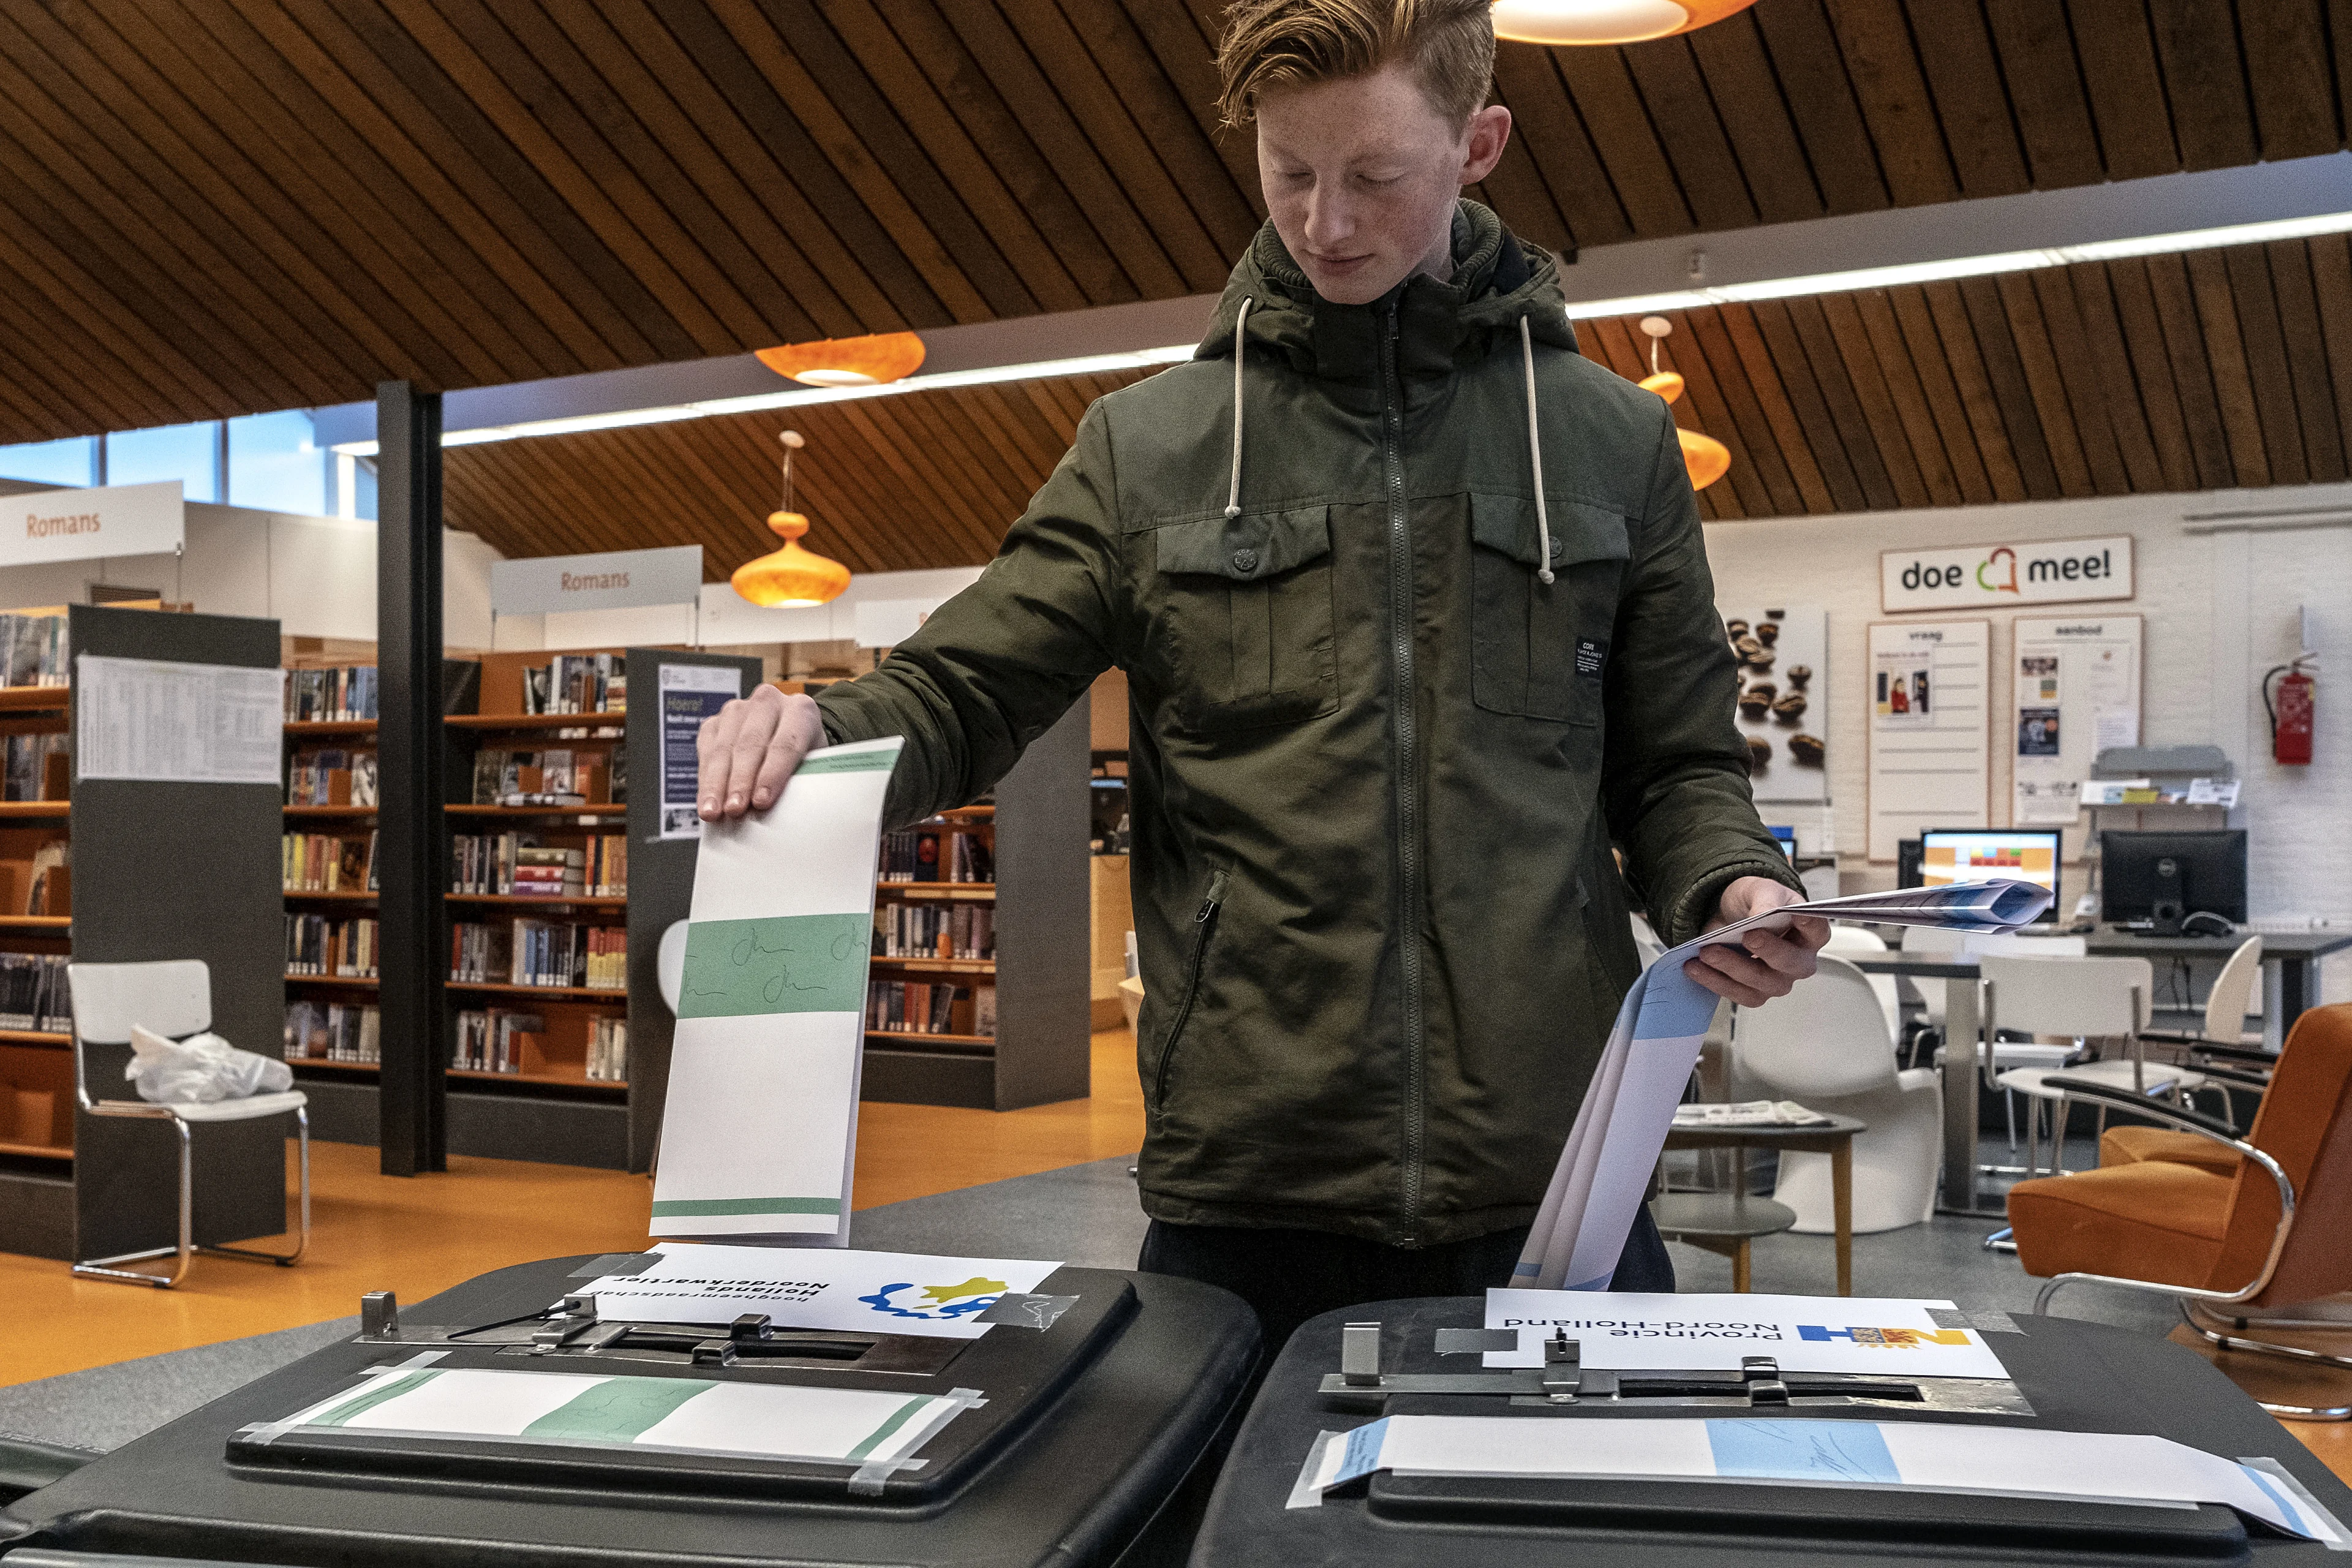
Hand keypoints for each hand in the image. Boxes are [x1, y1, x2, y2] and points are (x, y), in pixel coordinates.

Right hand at [696, 684, 825, 819]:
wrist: (787, 737)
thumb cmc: (803, 756)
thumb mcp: (813, 765)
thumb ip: (803, 779)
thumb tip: (782, 810)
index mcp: (801, 710)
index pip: (786, 743)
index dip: (772, 774)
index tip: (762, 802)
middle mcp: (767, 703)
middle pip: (751, 744)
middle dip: (741, 781)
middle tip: (735, 810)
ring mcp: (737, 710)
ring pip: (723, 748)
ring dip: (716, 783)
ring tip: (713, 812)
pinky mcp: (714, 723)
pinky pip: (706, 752)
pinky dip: (705, 779)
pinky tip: (706, 801)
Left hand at [1682, 875, 1827, 1007]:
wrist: (1731, 915)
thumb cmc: (1756, 903)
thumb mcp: (1760, 890)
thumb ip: (1765, 899)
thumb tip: (1762, 916)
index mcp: (1809, 933)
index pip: (1817, 931)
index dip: (1811, 925)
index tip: (1797, 915)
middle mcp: (1798, 961)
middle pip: (1791, 964)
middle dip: (1769, 951)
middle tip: (1748, 936)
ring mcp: (1776, 980)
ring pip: (1761, 983)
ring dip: (1731, 968)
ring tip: (1706, 952)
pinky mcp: (1753, 991)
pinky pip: (1737, 993)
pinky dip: (1714, 981)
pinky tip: (1695, 967)